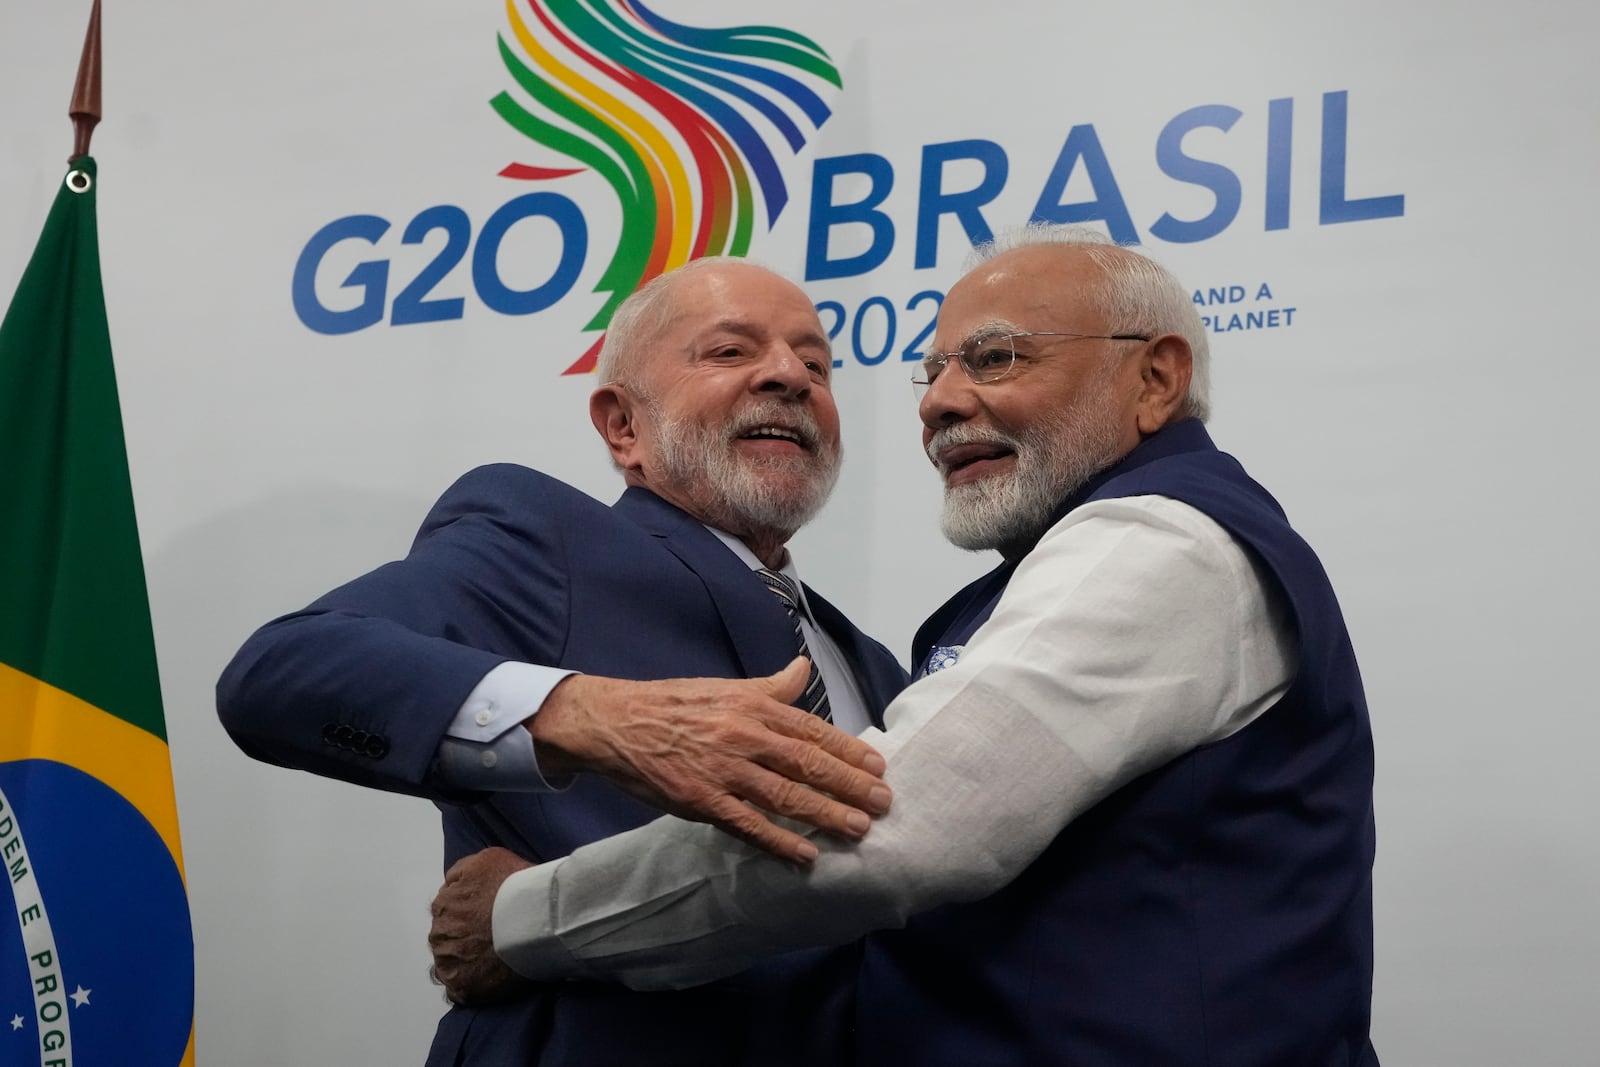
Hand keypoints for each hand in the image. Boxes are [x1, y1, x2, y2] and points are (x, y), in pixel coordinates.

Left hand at [429, 847, 535, 1005]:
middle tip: (495, 938)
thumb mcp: (487, 859)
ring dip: (467, 961)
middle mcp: (439, 930)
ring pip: (451, 962)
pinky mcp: (459, 986)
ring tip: (495, 960)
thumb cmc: (517, 887)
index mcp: (443, 901)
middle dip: (466, 937)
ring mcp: (447, 960)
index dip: (471, 913)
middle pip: (448, 935)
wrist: (536, 917)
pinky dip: (471, 985)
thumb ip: (464, 872)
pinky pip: (458, 989)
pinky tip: (490, 979)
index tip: (489, 917)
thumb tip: (454, 883)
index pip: (449, 909)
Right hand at [530, 658, 891, 863]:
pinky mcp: (701, 801)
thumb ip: (769, 686)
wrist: (614, 722)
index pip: (811, 729)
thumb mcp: (725, 687)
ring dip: (826, 814)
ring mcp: (723, 770)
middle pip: (807, 764)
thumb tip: (803, 669)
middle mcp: (743, 736)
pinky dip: (779, 842)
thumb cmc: (671, 703)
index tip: (878, 765)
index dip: (848, 750)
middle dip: (849, 785)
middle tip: (884, 802)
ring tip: (859, 828)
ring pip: (785, 796)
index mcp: (752, 706)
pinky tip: (806, 854)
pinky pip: (748, 825)